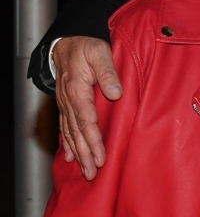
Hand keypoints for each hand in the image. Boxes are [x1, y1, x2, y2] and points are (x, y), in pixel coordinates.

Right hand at [53, 37, 120, 179]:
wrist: (67, 42)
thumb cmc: (86, 47)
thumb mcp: (100, 53)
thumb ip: (108, 73)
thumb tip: (116, 93)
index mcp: (78, 91)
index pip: (87, 122)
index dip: (94, 142)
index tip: (101, 158)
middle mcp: (69, 102)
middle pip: (77, 134)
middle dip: (86, 155)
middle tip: (92, 174)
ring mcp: (65, 104)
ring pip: (71, 134)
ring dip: (78, 153)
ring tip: (85, 171)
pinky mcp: (66, 105)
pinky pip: (65, 127)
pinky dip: (67, 143)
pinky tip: (70, 156)